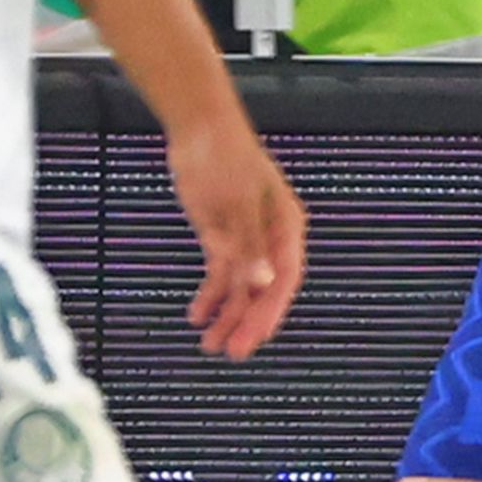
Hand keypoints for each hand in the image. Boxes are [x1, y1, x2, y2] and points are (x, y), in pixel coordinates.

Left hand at [166, 108, 308, 361]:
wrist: (200, 131)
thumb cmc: (225, 160)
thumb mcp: (234, 204)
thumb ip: (247, 246)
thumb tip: (262, 282)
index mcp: (285, 228)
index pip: (284, 279)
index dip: (271, 311)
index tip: (255, 338)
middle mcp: (269, 238)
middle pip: (264, 288)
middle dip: (248, 320)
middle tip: (233, 351)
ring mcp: (246, 238)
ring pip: (241, 286)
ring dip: (227, 314)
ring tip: (209, 344)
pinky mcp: (223, 235)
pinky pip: (220, 273)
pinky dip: (209, 295)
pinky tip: (196, 315)